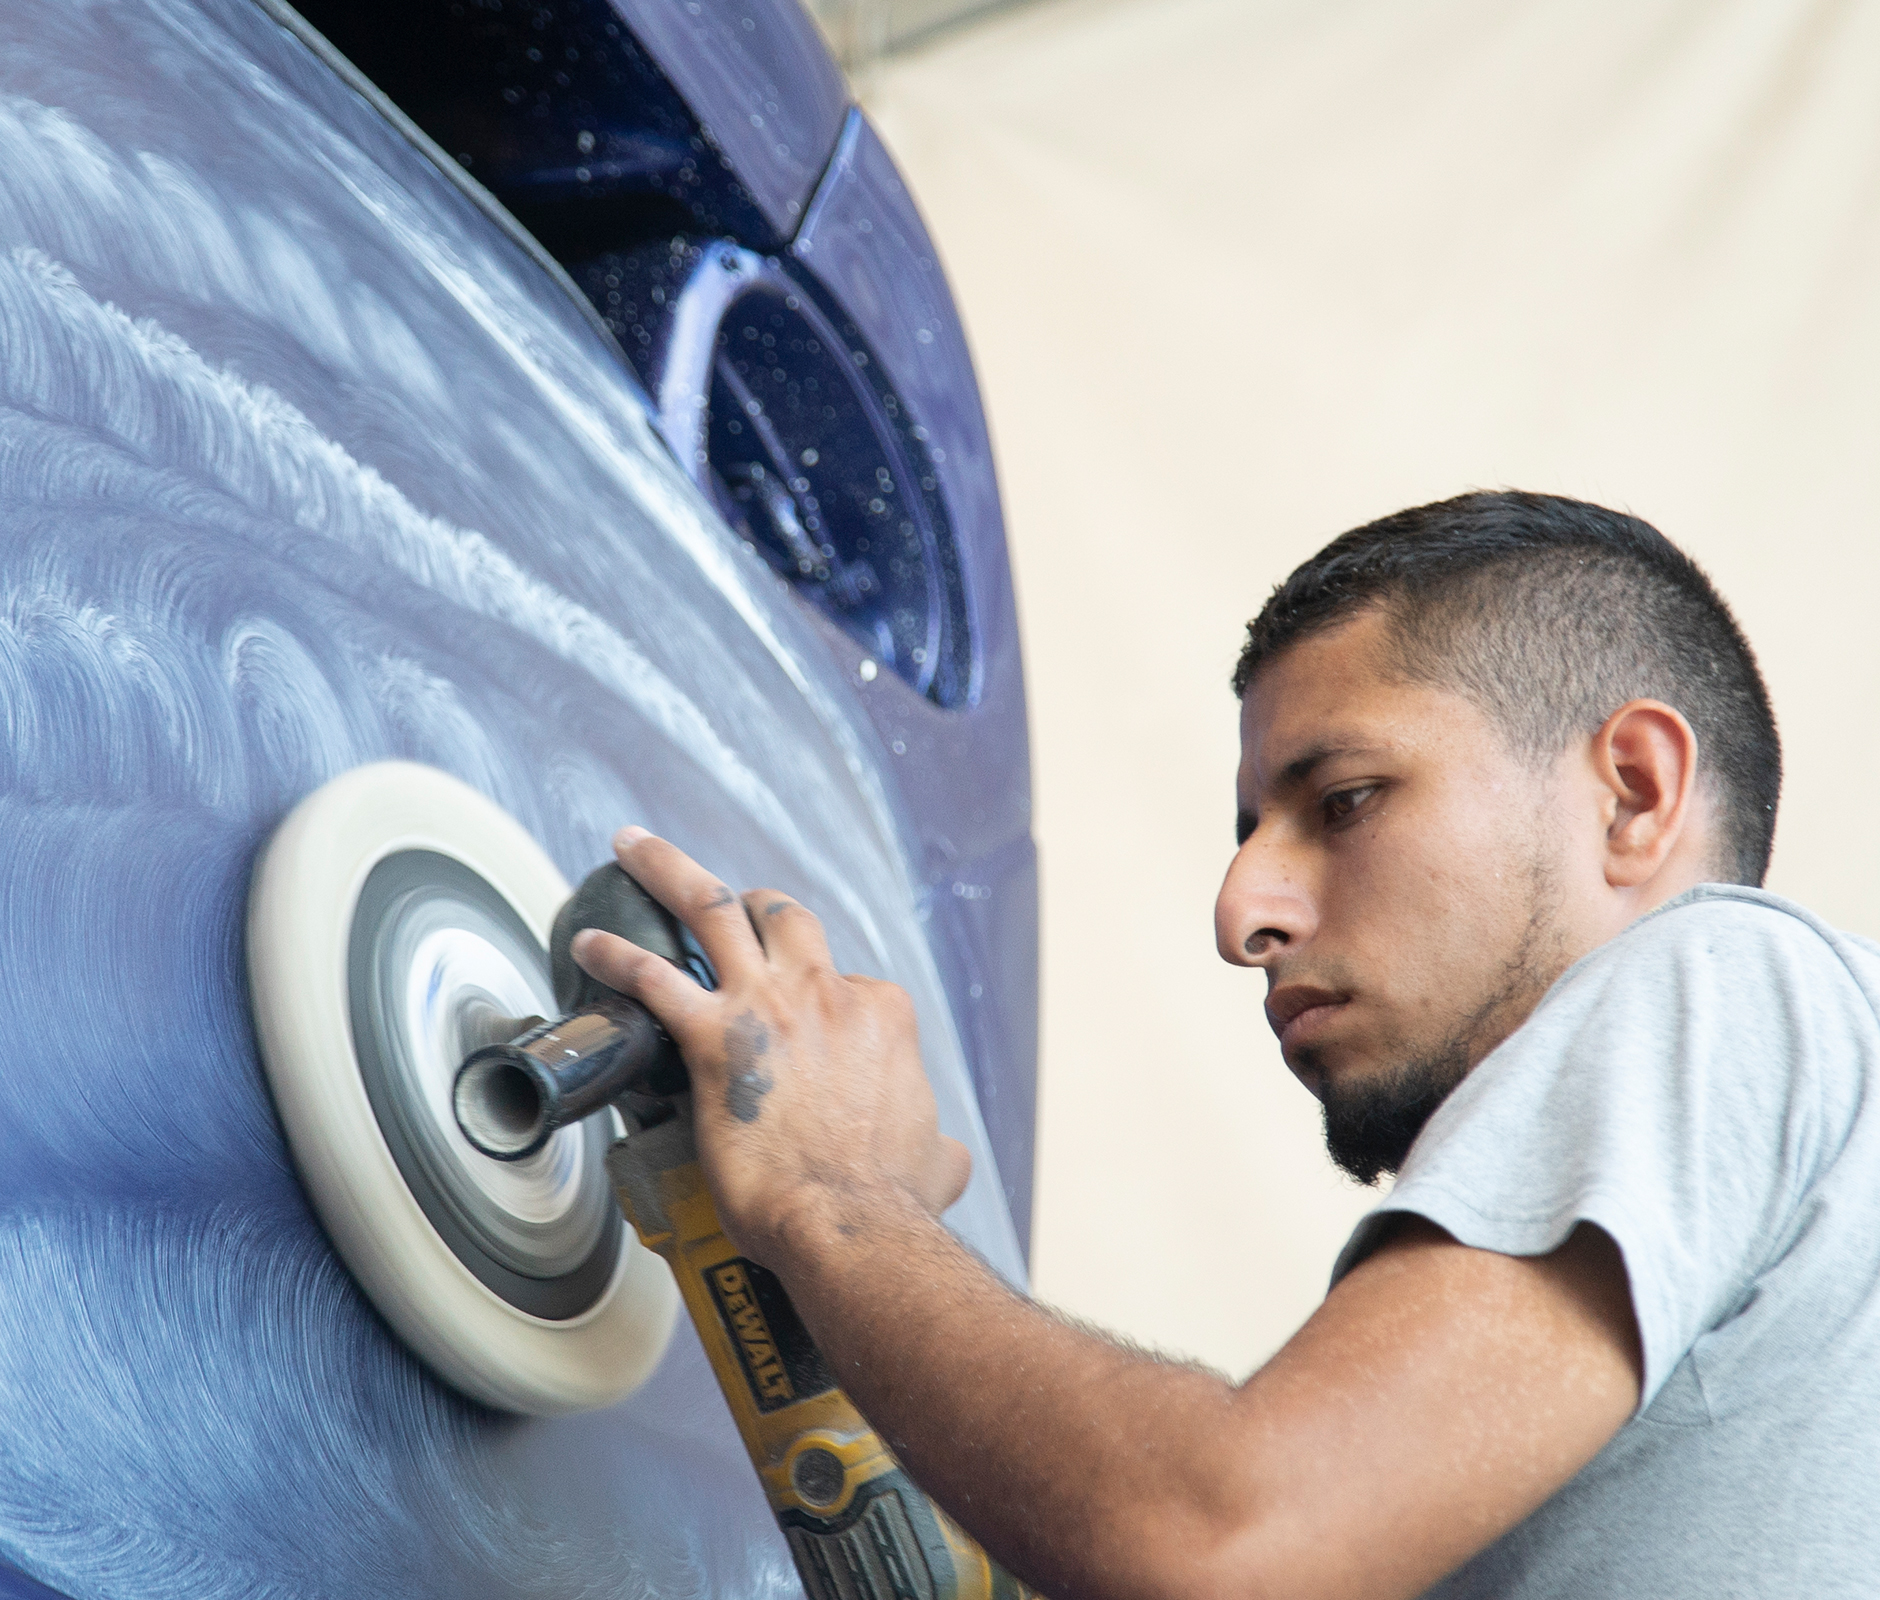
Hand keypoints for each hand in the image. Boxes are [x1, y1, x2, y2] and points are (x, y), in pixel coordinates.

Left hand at [570, 827, 971, 1269]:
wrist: (851, 1222)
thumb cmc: (890, 1199)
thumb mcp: (940, 1160)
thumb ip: (940, 1145)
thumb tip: (946, 1154)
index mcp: (881, 1014)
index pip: (844, 982)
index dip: (818, 999)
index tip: (800, 1025)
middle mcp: (826, 992)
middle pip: (782, 915)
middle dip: (749, 900)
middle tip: (722, 900)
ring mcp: (768, 1007)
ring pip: (712, 909)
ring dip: (668, 870)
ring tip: (633, 848)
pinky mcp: (714, 1038)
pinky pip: (654, 978)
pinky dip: (616, 956)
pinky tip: (589, 946)